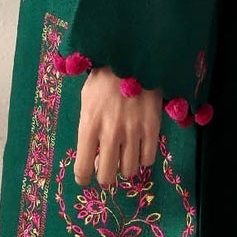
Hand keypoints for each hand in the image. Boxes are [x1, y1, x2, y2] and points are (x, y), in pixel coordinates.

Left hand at [74, 68, 162, 188]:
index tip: (85, 179)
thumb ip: (88, 129)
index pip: (83, 167)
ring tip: (124, 156)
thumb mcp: (87, 101)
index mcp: (89, 125)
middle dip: (105, 177)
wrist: (132, 58)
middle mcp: (110, 133)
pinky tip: (139, 148)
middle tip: (106, 169)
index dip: (83, 178)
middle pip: (107, 176)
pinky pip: (148, 158)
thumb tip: (94, 156)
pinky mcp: (152, 128)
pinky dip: (143, 158)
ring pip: (130, 171)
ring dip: (125, 167)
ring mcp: (133, 132)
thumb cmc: (104, 79)